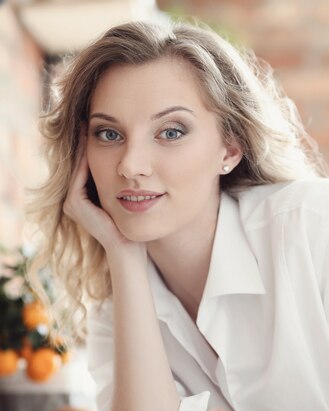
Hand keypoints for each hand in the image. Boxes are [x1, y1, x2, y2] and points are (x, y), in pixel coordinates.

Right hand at [63, 132, 140, 252]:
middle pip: (79, 165)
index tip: (99, 127)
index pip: (85, 167)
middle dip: (85, 143)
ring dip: (83, 146)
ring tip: (89, 124)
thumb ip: (118, 182)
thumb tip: (129, 163)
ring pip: (78, 167)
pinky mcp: (74, 204)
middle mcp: (73, 201)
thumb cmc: (131, 225)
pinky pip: (80, 175)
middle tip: (88, 118)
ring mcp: (71, 203)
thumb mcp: (124, 198)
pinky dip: (86, 158)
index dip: (91, 146)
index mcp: (83, 199)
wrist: (128, 247)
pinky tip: (93, 141)